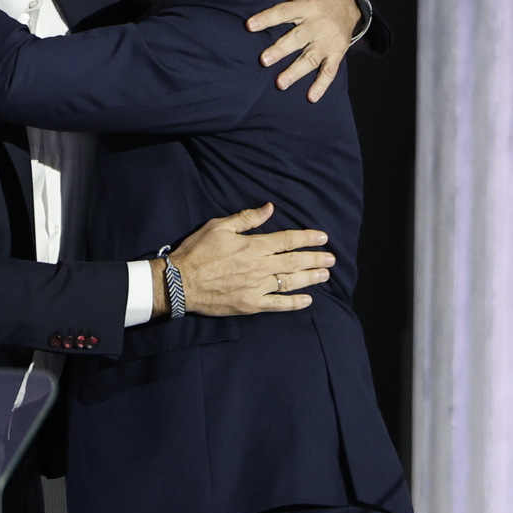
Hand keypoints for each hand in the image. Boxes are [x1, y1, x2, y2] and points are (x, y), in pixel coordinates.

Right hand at [151, 203, 331, 317]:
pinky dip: (294, 303)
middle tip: (331, 258)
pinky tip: (308, 300)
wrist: (181, 282)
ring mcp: (257, 287)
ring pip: (290, 282)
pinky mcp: (251, 304)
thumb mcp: (219, 226)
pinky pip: (278, 304)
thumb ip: (247, 218)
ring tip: (325, 275)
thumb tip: (269, 207)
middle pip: (294, 262)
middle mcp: (260, 266)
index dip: (307, 238)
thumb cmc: (198, 251)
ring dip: (310, 278)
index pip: (288, 240)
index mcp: (254, 245)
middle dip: (315, 258)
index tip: (323, 238)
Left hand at [244, 0, 361, 102]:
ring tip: (280, 83)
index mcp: (305, 5)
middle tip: (263, 60)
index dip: (267, 18)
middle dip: (280, 49)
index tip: (250, 25)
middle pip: (297, 37)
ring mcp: (327, 41)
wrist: (348, 4)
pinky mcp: (337, 53)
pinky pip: (330, 71)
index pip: (284, 11)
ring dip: (296, 71)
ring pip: (311, 57)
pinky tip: (311, 98)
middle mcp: (317, 23)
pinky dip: (322, 85)